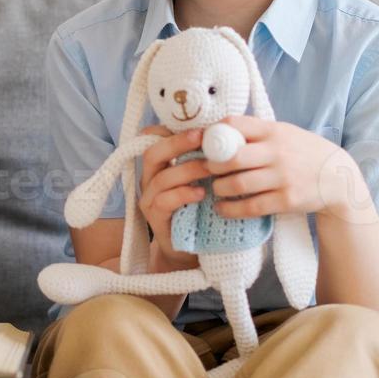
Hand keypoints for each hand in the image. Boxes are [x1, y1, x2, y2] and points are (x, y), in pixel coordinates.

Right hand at [137, 125, 207, 270]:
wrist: (193, 252)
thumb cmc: (200, 211)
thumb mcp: (202, 181)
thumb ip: (205, 160)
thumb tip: (229, 134)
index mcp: (159, 166)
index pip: (153, 139)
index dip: (170, 129)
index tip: (197, 125)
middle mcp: (149, 179)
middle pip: (153, 153)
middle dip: (177, 143)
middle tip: (202, 138)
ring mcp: (149, 199)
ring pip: (161, 177)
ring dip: (187, 169)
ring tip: (209, 168)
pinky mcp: (155, 219)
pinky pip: (163, 202)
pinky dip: (183, 194)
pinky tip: (201, 194)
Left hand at [205, 116, 369, 220]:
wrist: (339, 178)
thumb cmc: (304, 152)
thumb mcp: (285, 133)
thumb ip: (257, 131)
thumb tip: (218, 129)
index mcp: (274, 131)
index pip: (236, 124)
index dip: (214, 133)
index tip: (204, 142)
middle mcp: (277, 153)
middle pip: (231, 158)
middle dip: (211, 165)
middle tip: (205, 169)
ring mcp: (283, 177)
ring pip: (237, 184)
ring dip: (219, 188)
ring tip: (215, 189)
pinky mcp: (287, 200)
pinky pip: (251, 207)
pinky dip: (230, 209)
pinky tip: (222, 208)